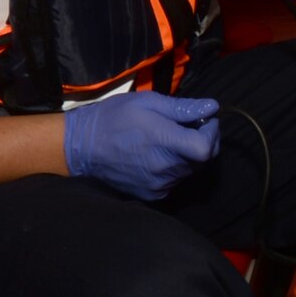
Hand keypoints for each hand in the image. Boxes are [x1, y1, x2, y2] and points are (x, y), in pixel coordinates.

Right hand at [63, 92, 219, 199]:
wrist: (82, 146)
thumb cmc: (114, 117)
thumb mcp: (148, 102)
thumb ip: (183, 108)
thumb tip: (212, 107)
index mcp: (164, 142)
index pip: (206, 148)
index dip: (212, 133)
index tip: (205, 120)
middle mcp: (164, 168)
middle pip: (202, 160)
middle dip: (204, 141)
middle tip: (190, 126)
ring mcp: (158, 184)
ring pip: (190, 170)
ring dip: (189, 155)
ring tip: (170, 139)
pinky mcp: (152, 194)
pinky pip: (176, 181)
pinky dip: (175, 168)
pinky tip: (159, 155)